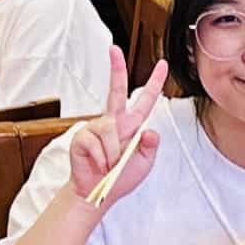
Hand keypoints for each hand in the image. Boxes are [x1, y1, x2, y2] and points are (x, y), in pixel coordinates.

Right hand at [62, 58, 163, 210]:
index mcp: (131, 125)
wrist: (96, 194)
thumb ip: (150, 147)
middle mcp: (113, 122)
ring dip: (114, 153)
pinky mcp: (82, 137)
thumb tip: (150, 131)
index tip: (162, 65)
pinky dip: (101, 159)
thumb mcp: (143, 164)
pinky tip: (98, 165)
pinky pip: (96, 144)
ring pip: (110, 131)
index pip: (145, 100)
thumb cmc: (119, 179)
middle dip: (116, 68)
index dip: (154, 83)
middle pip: (115, 90)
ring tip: (109, 164)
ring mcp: (95, 127)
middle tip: (114, 49)